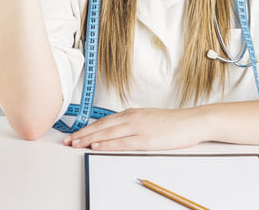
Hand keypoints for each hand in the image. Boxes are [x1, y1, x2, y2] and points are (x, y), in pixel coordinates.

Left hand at [62, 108, 209, 150]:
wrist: (190, 121)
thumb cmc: (171, 123)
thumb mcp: (147, 119)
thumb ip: (131, 124)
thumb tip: (115, 131)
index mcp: (130, 114)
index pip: (103, 122)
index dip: (86, 129)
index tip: (74, 135)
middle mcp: (131, 118)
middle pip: (101, 126)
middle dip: (82, 134)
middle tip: (68, 141)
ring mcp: (137, 128)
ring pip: (108, 133)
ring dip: (89, 139)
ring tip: (75, 144)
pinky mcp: (145, 138)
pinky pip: (122, 142)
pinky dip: (108, 144)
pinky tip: (97, 146)